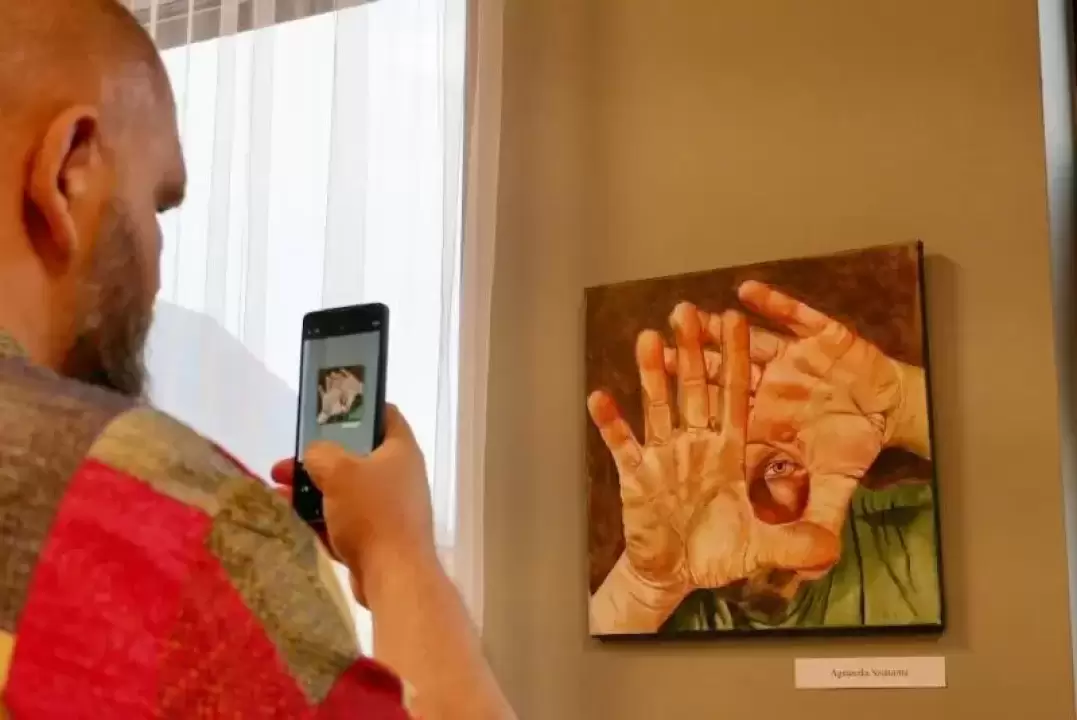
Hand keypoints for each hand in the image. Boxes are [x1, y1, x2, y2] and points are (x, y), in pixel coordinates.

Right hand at [275, 406, 437, 605]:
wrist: (394, 575)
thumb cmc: (372, 512)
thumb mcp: (339, 471)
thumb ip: (321, 454)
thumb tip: (316, 456)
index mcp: (400, 450)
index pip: (384, 414)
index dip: (358, 407)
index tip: (328, 410)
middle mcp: (399, 475)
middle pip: (356, 456)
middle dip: (319, 459)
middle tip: (287, 463)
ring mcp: (389, 508)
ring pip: (346, 490)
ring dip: (314, 490)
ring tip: (280, 490)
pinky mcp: (377, 537)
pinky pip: (345, 519)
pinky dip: (321, 517)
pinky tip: (293, 517)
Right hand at [588, 305, 837, 631]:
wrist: (675, 575)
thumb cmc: (717, 554)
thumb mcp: (762, 548)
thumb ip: (794, 542)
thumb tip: (832, 548)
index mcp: (728, 452)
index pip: (734, 397)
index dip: (736, 360)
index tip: (736, 322)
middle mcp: (696, 445)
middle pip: (695, 390)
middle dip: (694, 351)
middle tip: (689, 310)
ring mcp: (664, 457)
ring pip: (659, 407)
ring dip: (652, 374)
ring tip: (650, 338)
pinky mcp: (636, 476)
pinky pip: (622, 445)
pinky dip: (611, 423)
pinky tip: (599, 398)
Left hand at [664, 282, 924, 535]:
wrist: (892, 409)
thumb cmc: (854, 445)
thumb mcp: (832, 488)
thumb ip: (810, 521)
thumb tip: (788, 561)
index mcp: (764, 423)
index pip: (719, 418)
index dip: (690, 412)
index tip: (655, 405)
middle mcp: (770, 389)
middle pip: (721, 376)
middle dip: (690, 361)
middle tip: (653, 346)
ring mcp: (793, 361)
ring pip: (750, 343)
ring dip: (722, 330)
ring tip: (688, 314)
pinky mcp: (822, 337)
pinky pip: (795, 318)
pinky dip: (775, 305)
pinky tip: (748, 291)